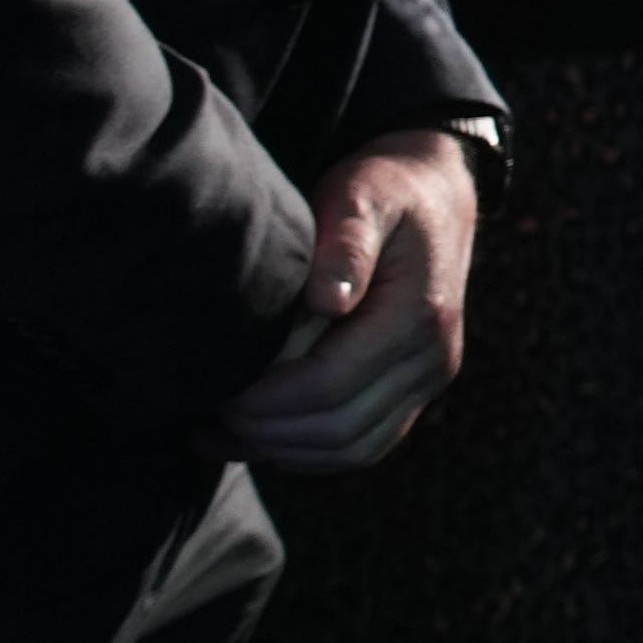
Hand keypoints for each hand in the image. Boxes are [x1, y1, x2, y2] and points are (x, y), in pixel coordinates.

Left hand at [220, 131, 479, 471]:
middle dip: (264, 430)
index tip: (215, 385)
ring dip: (282, 449)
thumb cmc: (386, 190)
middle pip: (340, 429)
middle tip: (205, 409)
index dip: (266, 399)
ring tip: (218, 431)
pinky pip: (364, 445)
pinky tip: (259, 436)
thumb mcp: (363, 194)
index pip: (331, 383)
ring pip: (352, 449)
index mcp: (419, 315)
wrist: (437, 195)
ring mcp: (428, 381)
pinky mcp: (415, 391)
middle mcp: (433, 359)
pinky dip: (309, 452)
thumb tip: (326, 300)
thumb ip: (346, 242)